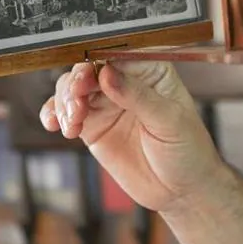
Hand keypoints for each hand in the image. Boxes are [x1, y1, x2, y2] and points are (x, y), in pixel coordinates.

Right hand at [38, 61, 223, 212]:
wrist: (180, 189)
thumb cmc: (187, 149)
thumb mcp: (169, 121)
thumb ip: (138, 96)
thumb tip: (107, 73)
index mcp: (151, 71)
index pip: (119, 54)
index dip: (98, 60)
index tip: (88, 76)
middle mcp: (126, 81)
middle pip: (89, 68)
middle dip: (76, 83)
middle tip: (76, 104)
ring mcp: (107, 103)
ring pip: (73, 88)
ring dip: (65, 101)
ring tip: (72, 122)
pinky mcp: (93, 125)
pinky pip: (67, 113)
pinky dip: (55, 114)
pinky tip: (55, 124)